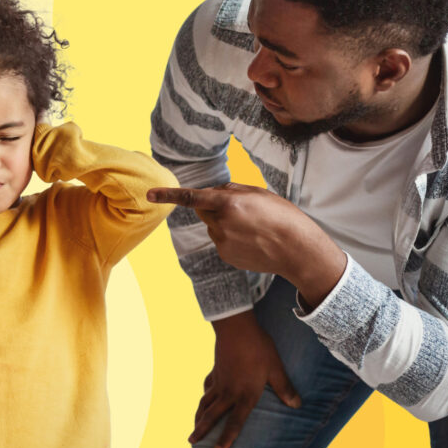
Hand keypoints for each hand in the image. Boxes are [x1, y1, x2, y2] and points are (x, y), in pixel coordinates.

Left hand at [147, 182, 344, 306]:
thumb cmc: (283, 217)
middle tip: (241, 209)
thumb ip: (231, 191)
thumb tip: (212, 193)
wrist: (298, 251)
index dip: (168, 195)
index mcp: (229, 204)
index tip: (149, 194)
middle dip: (213, 207)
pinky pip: (221, 241)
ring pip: (213, 226)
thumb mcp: (259, 194)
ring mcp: (222, 242)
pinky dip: (231, 238)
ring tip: (253, 227)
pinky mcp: (225, 256)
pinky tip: (251, 240)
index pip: (191, 198)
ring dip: (225, 223)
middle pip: (203, 211)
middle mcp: (221, 224)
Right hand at [192, 311, 300, 447]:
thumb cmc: (258, 348)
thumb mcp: (276, 368)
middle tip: (191, 442)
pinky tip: (204, 398)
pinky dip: (204, 396)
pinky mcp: (215, 371)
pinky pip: (207, 387)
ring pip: (205, 403)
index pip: (234, 423)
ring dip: (198, 417)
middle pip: (212, 415)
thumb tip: (296, 405)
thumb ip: (284, 388)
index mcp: (244, 395)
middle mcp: (228, 392)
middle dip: (201, 430)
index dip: (225, 439)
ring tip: (193, 428)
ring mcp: (219, 381)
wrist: (235, 328)